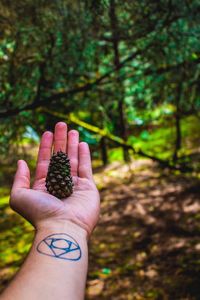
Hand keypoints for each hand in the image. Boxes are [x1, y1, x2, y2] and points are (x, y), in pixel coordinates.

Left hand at [10, 122, 99, 236]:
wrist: (62, 228)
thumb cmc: (40, 213)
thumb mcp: (19, 196)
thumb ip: (19, 178)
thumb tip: (21, 161)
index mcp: (44, 186)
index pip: (44, 161)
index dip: (45, 147)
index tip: (47, 132)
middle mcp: (59, 185)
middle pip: (60, 157)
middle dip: (60, 141)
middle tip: (61, 124)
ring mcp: (75, 186)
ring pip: (73, 160)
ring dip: (72, 144)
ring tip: (72, 129)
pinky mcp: (88, 188)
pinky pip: (86, 168)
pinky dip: (84, 155)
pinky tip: (82, 143)